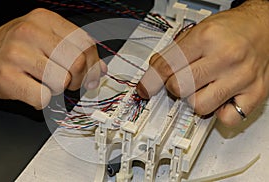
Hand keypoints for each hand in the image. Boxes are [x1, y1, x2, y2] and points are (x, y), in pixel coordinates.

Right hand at [0, 8, 106, 108]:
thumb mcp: (45, 37)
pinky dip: (43, 100)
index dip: (94, 64)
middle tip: (70, 82)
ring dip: (59, 89)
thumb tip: (100, 69)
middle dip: (79, 79)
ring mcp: (17, 54)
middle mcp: (31, 33)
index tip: (93, 75)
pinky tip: (33, 91)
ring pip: (62, 82)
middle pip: (77, 63)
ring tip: (45, 83)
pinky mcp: (7, 78)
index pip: (85, 42)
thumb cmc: (14, 47)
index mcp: (44, 20)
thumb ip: (74, 49)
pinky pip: (44, 98)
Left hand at [137, 0, 268, 125]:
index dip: (151, 81)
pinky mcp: (255, 93)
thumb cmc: (234, 28)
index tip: (145, 89)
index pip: (167, 67)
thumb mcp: (199, 29)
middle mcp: (225, 57)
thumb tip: (155, 70)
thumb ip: (175, 51)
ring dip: (194, 100)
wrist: (265, 26)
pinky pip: (227, 118)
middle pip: (179, 87)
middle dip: (174, 87)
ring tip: (202, 88)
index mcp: (207, 38)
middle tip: (181, 81)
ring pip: (199, 106)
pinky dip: (219, 113)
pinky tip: (219, 99)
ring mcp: (241, 77)